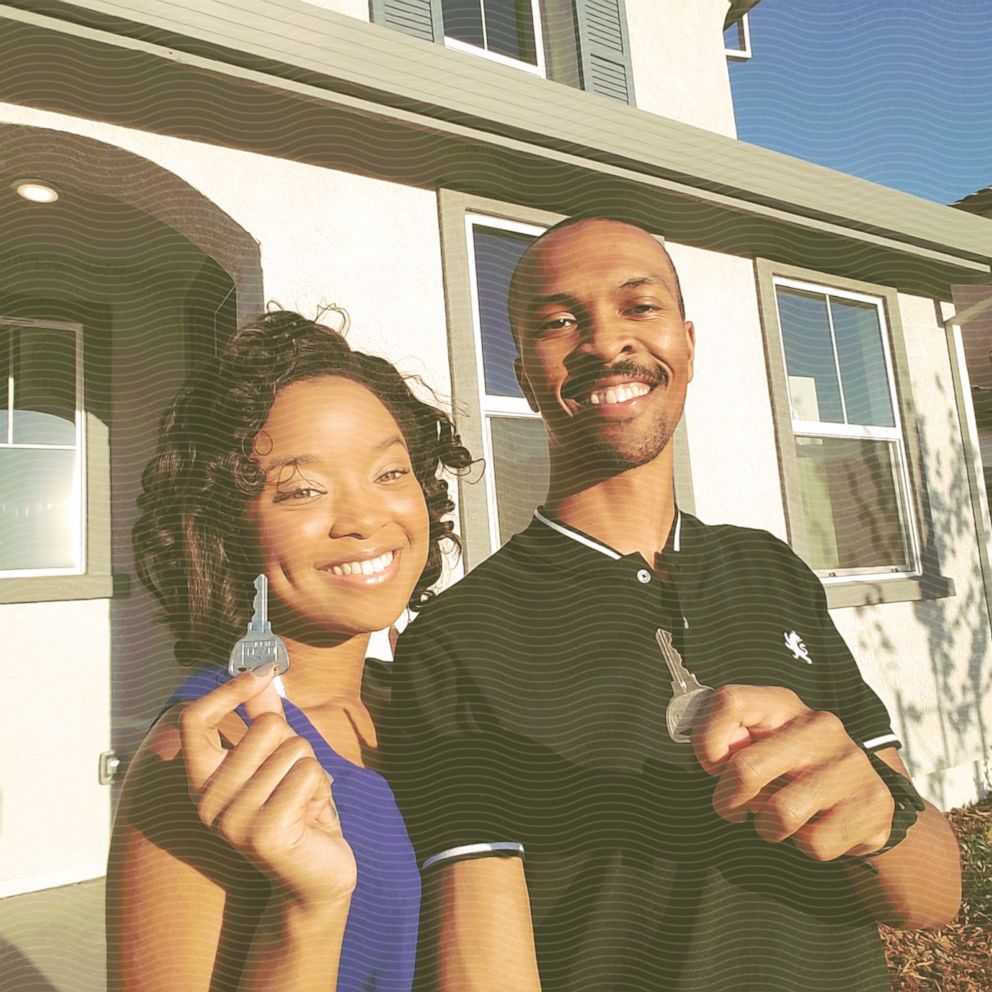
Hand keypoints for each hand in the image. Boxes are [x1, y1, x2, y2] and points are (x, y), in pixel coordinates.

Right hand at [178, 667, 356, 907]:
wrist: (316, 877)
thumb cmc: (297, 811)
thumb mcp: (278, 760)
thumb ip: (263, 718)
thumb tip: (261, 672)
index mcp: (202, 781)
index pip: (194, 720)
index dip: (228, 690)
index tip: (262, 673)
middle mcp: (207, 802)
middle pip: (265, 728)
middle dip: (296, 747)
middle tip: (294, 783)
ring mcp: (232, 820)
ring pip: (294, 749)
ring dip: (312, 771)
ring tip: (303, 804)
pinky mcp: (262, 833)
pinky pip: (308, 773)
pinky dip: (321, 789)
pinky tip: (311, 818)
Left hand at [691, 685, 894, 860]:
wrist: (861, 799)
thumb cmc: (793, 769)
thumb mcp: (760, 744)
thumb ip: (730, 741)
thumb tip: (711, 756)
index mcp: (781, 705)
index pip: (728, 702)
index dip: (706, 741)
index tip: (713, 766)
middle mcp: (819, 726)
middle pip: (746, 768)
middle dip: (727, 800)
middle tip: (734, 807)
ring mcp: (850, 763)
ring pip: (781, 813)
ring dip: (767, 828)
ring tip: (775, 819)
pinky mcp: (873, 803)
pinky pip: (815, 843)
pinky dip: (803, 845)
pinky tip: (812, 827)